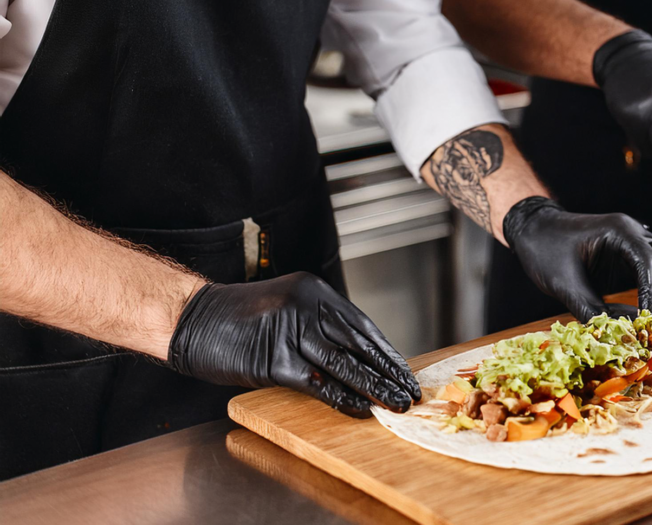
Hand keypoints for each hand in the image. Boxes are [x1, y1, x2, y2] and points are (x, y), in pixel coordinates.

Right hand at [167, 273, 419, 416]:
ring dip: (373, 386)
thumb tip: (359, 358)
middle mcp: (307, 307)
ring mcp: (291, 332)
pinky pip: (317, 382)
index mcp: (314, 291)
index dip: (386, 351)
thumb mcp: (287, 307)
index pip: (362, 325)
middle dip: (388, 370)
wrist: (193, 318)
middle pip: (359, 343)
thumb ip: (320, 325)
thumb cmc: (238, 317)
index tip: (404, 371)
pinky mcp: (274, 360)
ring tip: (394, 403)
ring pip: (344, 363)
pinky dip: (342, 396)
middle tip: (410, 390)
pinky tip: (360, 407)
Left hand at [503, 197, 651, 323]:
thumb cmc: (545, 250)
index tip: (651, 322)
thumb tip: (619, 339)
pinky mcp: (635, 251)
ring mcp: (638, 238)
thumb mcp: (564, 284)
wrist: (535, 230)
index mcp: (618, 230)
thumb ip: (591, 311)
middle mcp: (635, 230)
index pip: (650, 261)